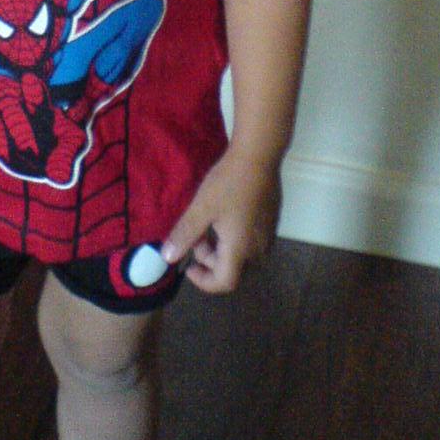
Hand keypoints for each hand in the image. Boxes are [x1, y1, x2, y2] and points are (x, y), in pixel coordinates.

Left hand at [160, 149, 281, 293]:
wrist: (259, 155)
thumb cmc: (229, 182)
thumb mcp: (201, 208)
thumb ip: (184, 235)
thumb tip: (167, 258)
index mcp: (240, 250)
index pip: (224, 283)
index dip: (203, 281)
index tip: (188, 266)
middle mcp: (258, 249)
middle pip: (233, 271)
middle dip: (210, 261)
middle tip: (196, 236)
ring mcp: (268, 236)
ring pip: (242, 257)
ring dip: (221, 250)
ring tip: (207, 224)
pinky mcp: (272, 223)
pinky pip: (251, 243)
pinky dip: (234, 240)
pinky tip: (224, 217)